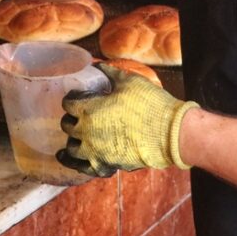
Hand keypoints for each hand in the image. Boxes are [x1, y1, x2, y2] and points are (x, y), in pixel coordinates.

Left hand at [57, 63, 199, 176]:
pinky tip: (82, 159)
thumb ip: (110, 73)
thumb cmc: (149, 104)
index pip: (68, 104)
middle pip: (67, 127)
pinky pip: (85, 169)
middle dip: (71, 119)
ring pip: (72, 150)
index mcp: (89, 110)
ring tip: (79, 138)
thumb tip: (98, 66)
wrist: (169, 133)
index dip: (72, 98)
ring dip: (74, 142)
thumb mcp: (128, 81)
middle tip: (79, 115)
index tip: (77, 96)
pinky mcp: (107, 165)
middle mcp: (87, 133)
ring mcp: (95, 152)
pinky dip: (81, 164)